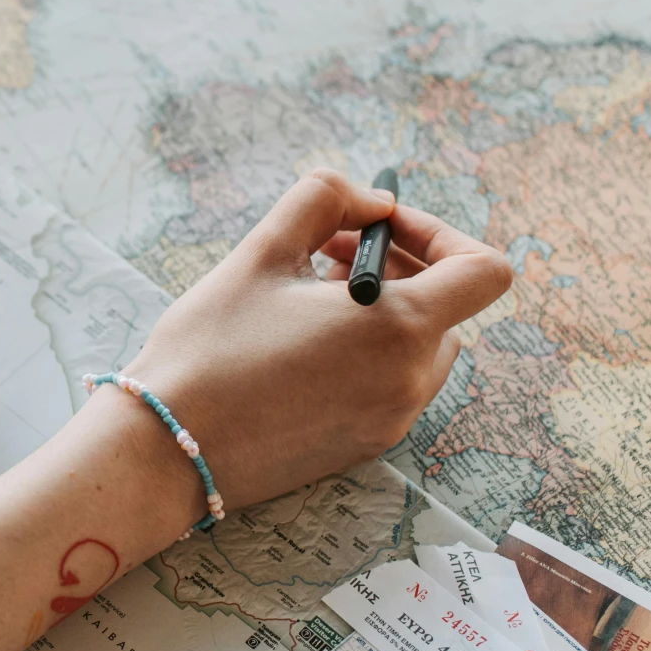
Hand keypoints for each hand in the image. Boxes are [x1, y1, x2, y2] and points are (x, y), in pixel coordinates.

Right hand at [121, 170, 512, 512]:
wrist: (166, 449)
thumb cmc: (210, 346)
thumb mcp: (263, 250)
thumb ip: (326, 201)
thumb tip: (373, 202)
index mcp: (399, 329)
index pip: (484, 271)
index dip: (440, 234)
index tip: (380, 228)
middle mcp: (410, 381)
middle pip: (449, 308)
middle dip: (399, 268)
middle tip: (327, 255)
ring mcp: (392, 420)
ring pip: (420, 348)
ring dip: (384, 312)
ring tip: (309, 300)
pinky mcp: (366, 446)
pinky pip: (392, 385)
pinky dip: (366, 354)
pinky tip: (300, 346)